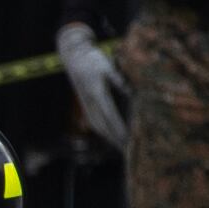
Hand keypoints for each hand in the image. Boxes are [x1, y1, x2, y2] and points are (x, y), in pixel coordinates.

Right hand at [55, 22, 128, 148]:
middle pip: (104, 126)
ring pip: (99, 126)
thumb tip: (133, 93)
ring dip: (111, 138)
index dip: (121, 129)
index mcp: (97, 93)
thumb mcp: (108, 66)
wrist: (74, 56)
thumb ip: (120, 80)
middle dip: (117, 139)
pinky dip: (105, 131)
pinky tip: (112, 137)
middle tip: (131, 151)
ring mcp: (86, 104)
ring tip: (123, 148)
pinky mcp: (86, 104)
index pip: (111, 116)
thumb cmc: (94, 59)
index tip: (131, 140)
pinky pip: (96, 122)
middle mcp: (90, 102)